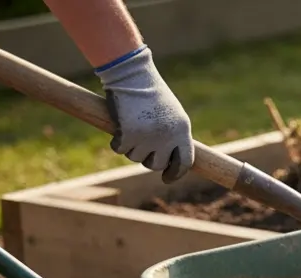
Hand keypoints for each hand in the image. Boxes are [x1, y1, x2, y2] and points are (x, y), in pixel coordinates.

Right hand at [95, 46, 193, 182]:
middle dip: (147, 158)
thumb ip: (174, 136)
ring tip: (131, 125)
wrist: (131, 75)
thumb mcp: (171, 114)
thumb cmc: (150, 93)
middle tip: (141, 143)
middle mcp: (167, 137)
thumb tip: (170, 162)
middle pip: (156, 164)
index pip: (184, 162)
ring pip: (135, 158)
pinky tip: (118, 125)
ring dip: (131, 147)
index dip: (176, 173)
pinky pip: (119, 149)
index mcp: (182, 131)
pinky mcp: (128, 134)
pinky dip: (116, 140)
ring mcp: (147, 137)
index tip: (167, 178)